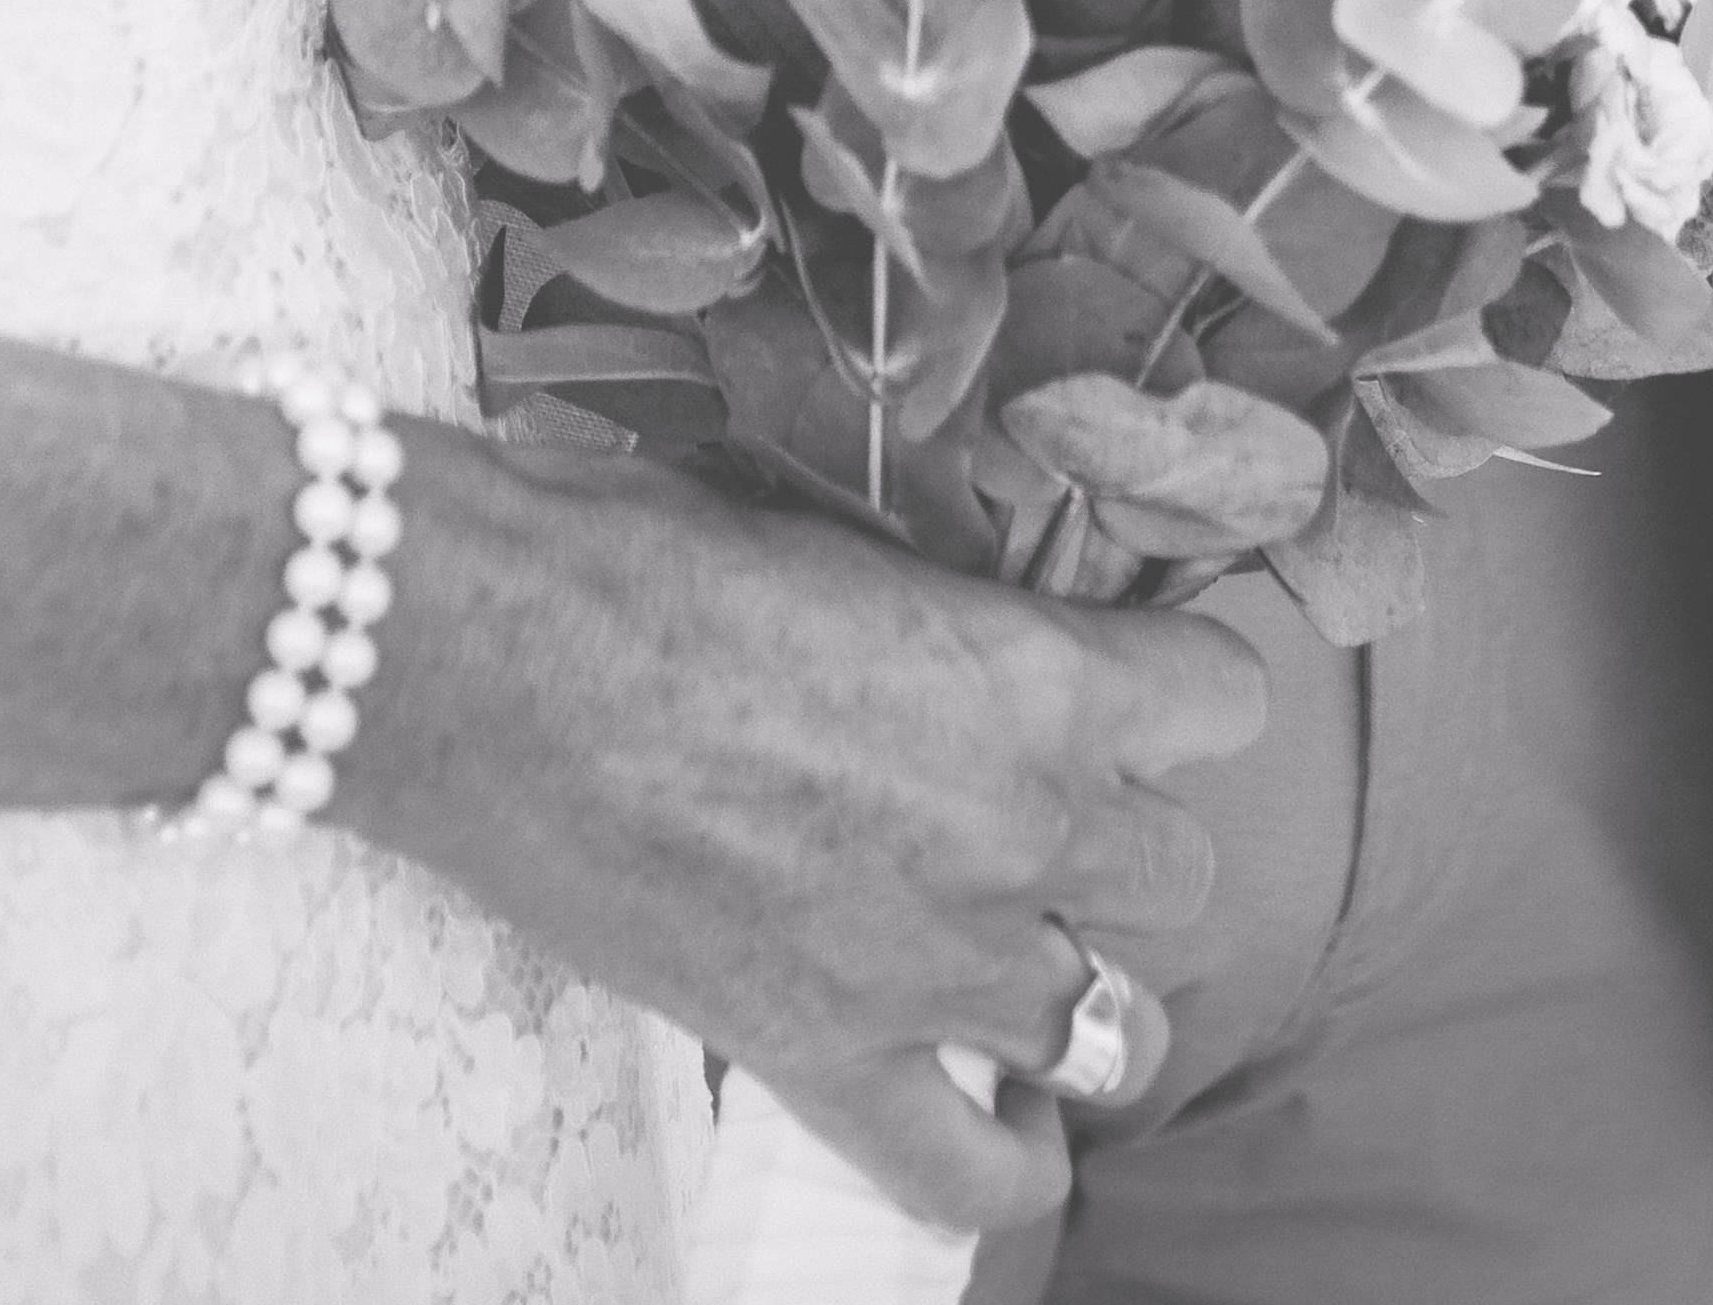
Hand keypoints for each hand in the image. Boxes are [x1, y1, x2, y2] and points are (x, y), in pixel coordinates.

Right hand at [347, 434, 1264, 1240]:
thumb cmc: (637, 556)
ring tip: (1014, 945)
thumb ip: (942, 611)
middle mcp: (1022, 831)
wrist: (489, 656)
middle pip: (1177, 872)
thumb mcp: (836, 540)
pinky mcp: (829, 1059)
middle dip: (1117, 834)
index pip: (1223, 701)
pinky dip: (1008, 1159)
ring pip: (1114, 1023)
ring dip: (1073, 977)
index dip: (1181, 690)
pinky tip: (1003, 1117)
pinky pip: (978, 1172)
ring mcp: (936, 965)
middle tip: (1034, 804)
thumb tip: (968, 628)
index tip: (1132, 685)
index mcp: (1032, 675)